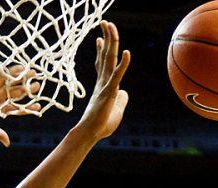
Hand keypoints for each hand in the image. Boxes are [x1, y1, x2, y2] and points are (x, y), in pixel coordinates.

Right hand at [0, 66, 41, 146]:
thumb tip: (8, 144)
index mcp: (1, 109)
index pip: (18, 108)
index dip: (28, 108)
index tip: (39, 107)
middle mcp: (0, 98)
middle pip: (17, 93)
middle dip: (28, 90)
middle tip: (37, 86)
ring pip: (12, 83)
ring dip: (22, 78)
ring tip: (33, 73)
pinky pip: (3, 74)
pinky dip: (12, 71)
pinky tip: (22, 67)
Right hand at [76, 20, 131, 140]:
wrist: (90, 134)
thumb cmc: (101, 125)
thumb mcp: (116, 111)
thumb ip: (121, 100)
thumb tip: (124, 92)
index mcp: (103, 85)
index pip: (102, 64)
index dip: (101, 50)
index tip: (100, 38)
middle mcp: (103, 81)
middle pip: (106, 55)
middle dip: (107, 38)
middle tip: (105, 22)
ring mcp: (105, 85)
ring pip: (109, 59)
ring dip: (111, 42)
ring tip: (110, 26)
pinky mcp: (109, 92)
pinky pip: (117, 76)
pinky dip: (123, 64)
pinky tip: (127, 53)